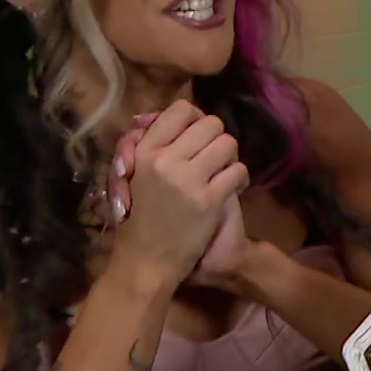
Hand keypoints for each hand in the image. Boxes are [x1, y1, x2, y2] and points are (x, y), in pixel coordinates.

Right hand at [106, 102, 247, 288]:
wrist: (147, 261)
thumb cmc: (139, 217)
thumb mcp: (130, 174)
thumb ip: (140, 143)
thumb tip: (148, 116)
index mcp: (143, 151)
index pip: (181, 109)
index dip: (195, 119)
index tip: (196, 137)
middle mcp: (164, 160)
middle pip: (211, 123)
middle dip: (216, 139)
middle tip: (211, 158)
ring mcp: (187, 180)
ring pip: (228, 143)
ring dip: (230, 158)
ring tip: (221, 174)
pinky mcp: (208, 200)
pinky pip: (238, 170)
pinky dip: (240, 179)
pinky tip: (230, 190)